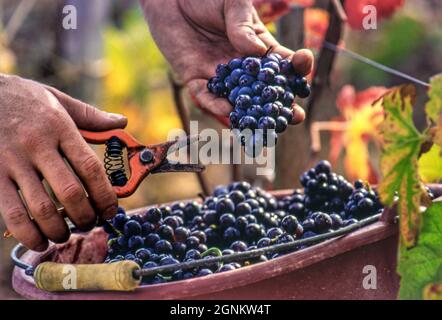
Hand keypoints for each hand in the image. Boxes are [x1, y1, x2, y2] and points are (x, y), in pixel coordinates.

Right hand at [0, 75, 126, 250]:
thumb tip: (122, 123)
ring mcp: (12, 162)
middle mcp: (38, 146)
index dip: (105, 195)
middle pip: (70, 192)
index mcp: (60, 128)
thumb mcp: (58, 100)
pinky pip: (11, 212)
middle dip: (85, 216)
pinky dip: (27, 234)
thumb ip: (90, 115)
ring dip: (59, 229)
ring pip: (41, 207)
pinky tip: (39, 241)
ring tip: (65, 235)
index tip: (111, 210)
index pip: (90, 167)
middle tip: (90, 224)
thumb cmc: (23, 98)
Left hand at [140, 0, 312, 122]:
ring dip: (251, 115)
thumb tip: (257, 52)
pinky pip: (206, 96)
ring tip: (264, 127)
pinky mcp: (196, 79)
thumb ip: (243, 25)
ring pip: (238, 100)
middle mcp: (242, 67)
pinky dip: (216, 105)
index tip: (303, 65)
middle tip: (295, 116)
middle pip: (264, 90)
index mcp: (258, 47)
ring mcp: (220, 75)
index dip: (295, 67)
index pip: (281, 62)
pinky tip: (227, 111)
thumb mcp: (232, 4)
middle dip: (280, 104)